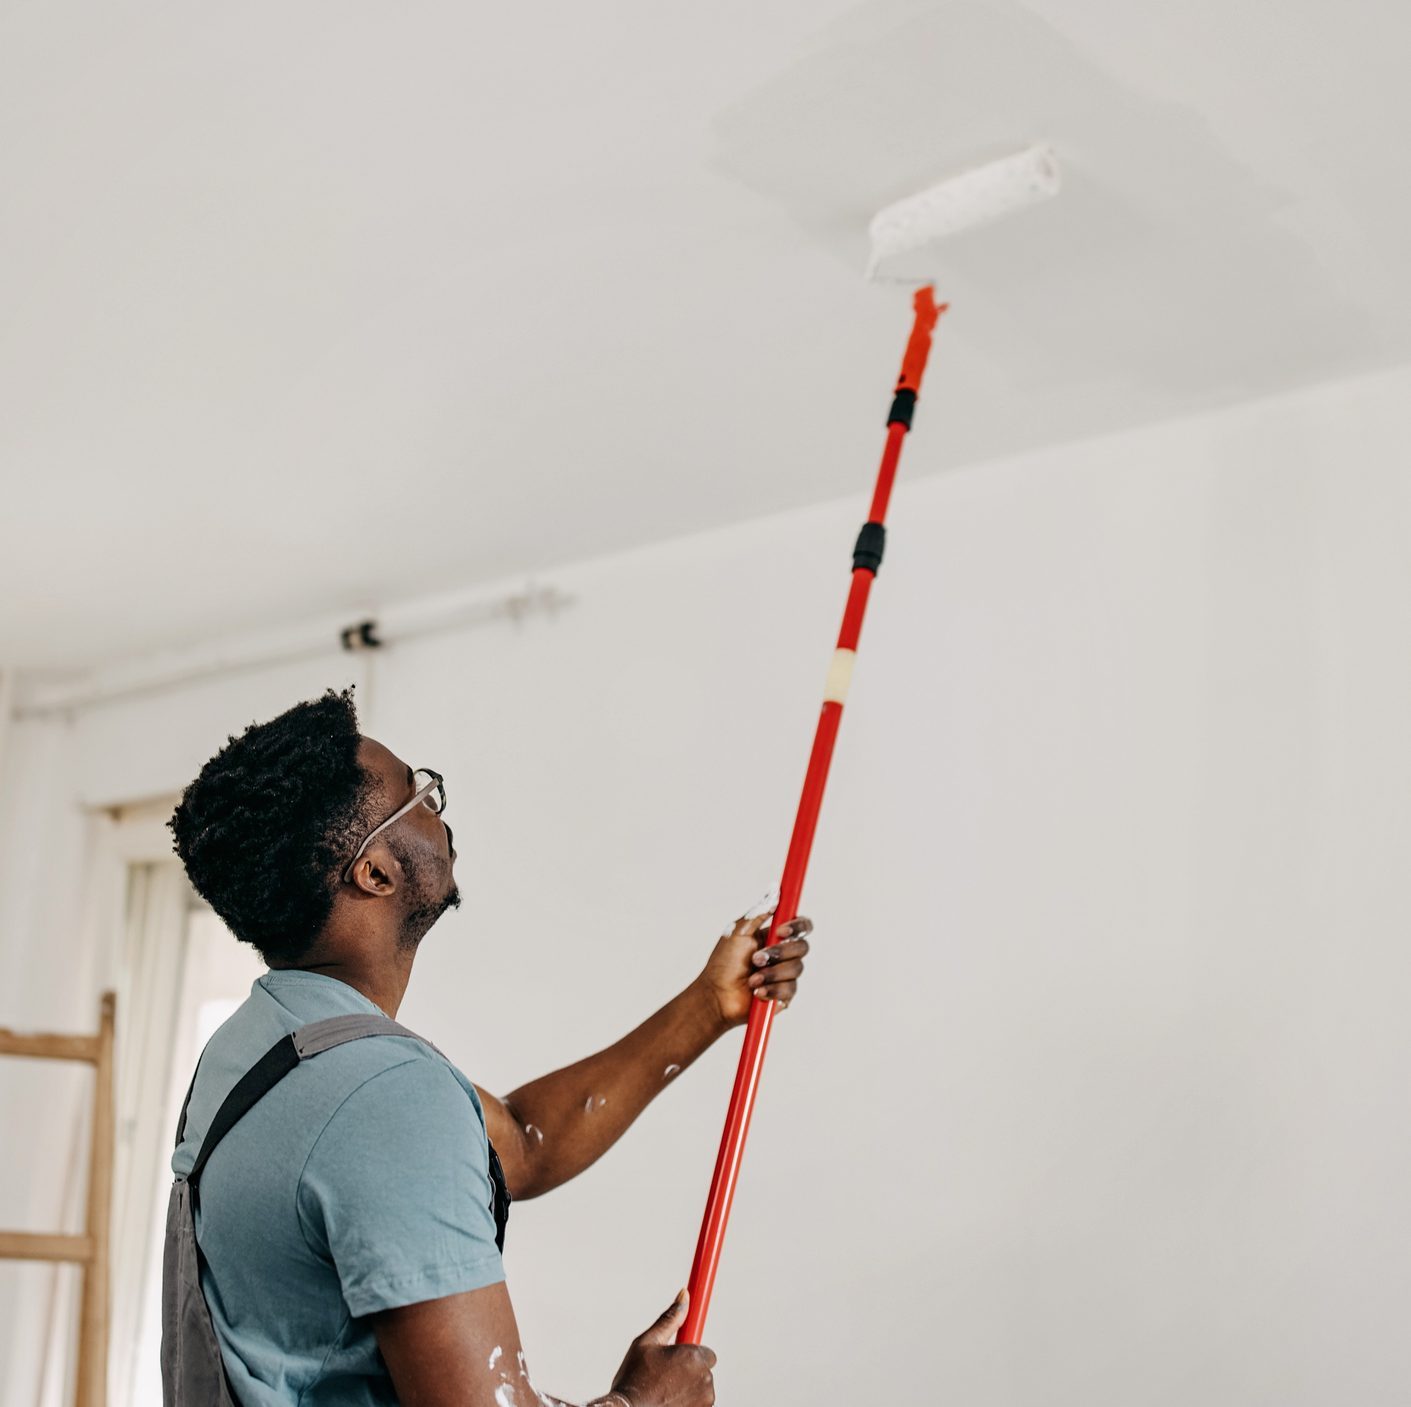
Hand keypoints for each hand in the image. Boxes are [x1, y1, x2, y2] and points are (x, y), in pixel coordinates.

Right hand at [609, 1290, 715, 1406]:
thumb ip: (670, 1318)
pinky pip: (696, 1404)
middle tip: (664, 1376)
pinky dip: (686, 1403)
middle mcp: (704, 1380)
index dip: (689, 1355)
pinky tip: (666, 1402)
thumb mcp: (648, 1342)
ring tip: (662, 1391)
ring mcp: (703, 1401)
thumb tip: (684, 1295)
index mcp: (694, 1357)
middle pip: (703, 1371)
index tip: (677, 1359)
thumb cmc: (634, 1378)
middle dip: (688, 1372)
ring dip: (687, 1389)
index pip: (706, 1352)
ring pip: (700, 1389)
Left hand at [693, 903, 812, 1029]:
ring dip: (771, 974)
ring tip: (751, 980)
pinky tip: (756, 993)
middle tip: (756, 959)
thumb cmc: (723, 963)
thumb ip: (758, 912)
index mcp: (774, 936)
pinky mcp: (784, 995)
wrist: (716, 997)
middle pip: (802, 947)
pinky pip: (789, 989)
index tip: (781, 931)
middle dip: (779, 953)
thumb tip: (775, 890)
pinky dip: (771, 990)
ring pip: (796, 969)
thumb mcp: (738, 932)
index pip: (800, 926)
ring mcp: (785, 975)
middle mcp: (783, 954)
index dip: (797, 926)